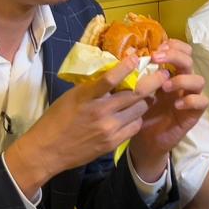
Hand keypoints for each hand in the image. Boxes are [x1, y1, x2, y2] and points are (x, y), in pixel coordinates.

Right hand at [5, 56, 151, 195]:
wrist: (47, 150)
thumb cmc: (56, 119)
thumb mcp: (72, 97)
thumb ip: (93, 87)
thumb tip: (114, 74)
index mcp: (86, 97)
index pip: (110, 79)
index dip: (127, 67)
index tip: (136, 58)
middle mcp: (100, 112)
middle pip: (136, 94)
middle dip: (152, 83)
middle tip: (162, 76)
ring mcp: (109, 129)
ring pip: (140, 110)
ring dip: (144, 101)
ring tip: (144, 97)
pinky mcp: (113, 143)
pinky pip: (135, 126)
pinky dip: (137, 118)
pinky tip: (132, 115)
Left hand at [127, 39, 207, 180]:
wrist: (144, 141)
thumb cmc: (141, 113)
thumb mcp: (137, 91)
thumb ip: (139, 74)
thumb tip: (131, 53)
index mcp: (170, 73)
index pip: (181, 51)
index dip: (172, 45)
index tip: (155, 49)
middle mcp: (182, 82)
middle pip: (189, 60)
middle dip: (174, 56)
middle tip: (156, 59)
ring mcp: (189, 97)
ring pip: (199, 80)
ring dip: (182, 79)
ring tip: (164, 86)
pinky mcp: (193, 114)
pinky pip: (201, 102)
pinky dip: (190, 100)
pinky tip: (175, 104)